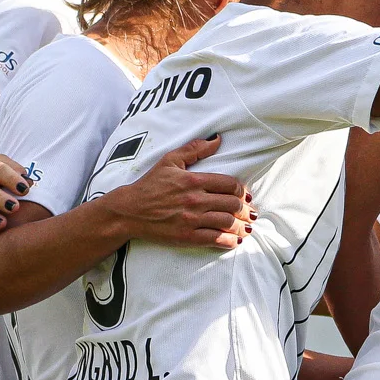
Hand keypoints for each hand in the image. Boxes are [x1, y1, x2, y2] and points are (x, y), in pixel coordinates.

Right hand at [104, 136, 257, 249]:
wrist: (129, 211)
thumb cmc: (150, 185)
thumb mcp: (170, 161)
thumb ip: (195, 148)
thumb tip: (218, 139)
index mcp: (193, 180)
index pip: (229, 184)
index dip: (242, 191)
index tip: (245, 196)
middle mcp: (195, 200)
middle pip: (232, 204)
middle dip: (245, 209)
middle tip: (250, 213)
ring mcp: (191, 219)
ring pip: (227, 222)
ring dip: (242, 226)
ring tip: (247, 228)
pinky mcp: (186, 236)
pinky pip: (215, 239)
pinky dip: (230, 241)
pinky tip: (235, 240)